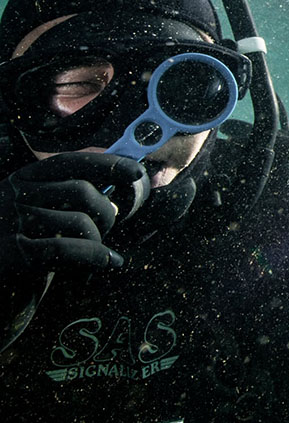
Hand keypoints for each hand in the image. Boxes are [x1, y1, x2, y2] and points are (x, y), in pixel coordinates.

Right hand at [0, 152, 148, 277]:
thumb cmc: (17, 235)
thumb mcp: (34, 205)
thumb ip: (68, 190)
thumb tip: (118, 180)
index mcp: (25, 178)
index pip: (71, 162)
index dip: (108, 163)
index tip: (136, 171)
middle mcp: (18, 194)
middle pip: (82, 192)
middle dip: (107, 211)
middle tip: (107, 226)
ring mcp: (16, 222)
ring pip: (80, 223)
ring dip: (99, 239)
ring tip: (96, 249)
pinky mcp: (18, 253)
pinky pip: (71, 249)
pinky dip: (96, 256)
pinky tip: (109, 261)